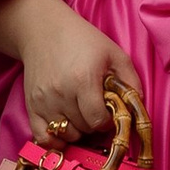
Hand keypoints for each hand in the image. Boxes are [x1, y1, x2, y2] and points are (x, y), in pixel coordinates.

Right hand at [0, 0, 145, 145]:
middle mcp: (61, 93)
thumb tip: (139, 110)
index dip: (106, 121)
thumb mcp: (114, 54)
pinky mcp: (31, 105)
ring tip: (79, 113)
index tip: (107, 111)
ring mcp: (43, 100)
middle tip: (94, 108)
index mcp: (83, 80)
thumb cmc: (83, 40)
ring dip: (76, 130)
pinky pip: (42, 137)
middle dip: (93, 123)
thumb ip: (131, 82)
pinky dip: (54, 139)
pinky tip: (63, 128)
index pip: (97, 121)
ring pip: (65, 134)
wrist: (44, 30)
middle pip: (83, 128)